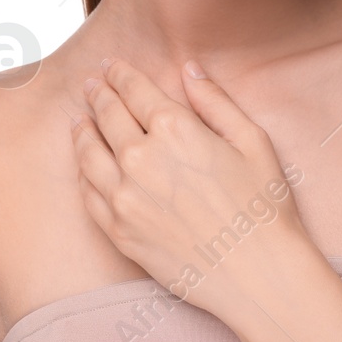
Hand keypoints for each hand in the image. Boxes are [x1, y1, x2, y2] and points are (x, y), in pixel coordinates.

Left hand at [70, 58, 312, 312]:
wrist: (257, 276)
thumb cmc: (262, 207)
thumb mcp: (252, 140)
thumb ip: (215, 101)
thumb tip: (189, 69)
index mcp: (174, 129)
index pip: (134, 90)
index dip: (119, 73)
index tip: (110, 65)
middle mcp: (141, 158)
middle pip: (107, 115)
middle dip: (98, 94)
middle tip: (90, 83)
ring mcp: (125, 197)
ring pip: (89, 152)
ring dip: (82, 129)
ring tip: (79, 119)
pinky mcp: (119, 230)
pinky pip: (89, 192)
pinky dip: (82, 171)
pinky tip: (85, 164)